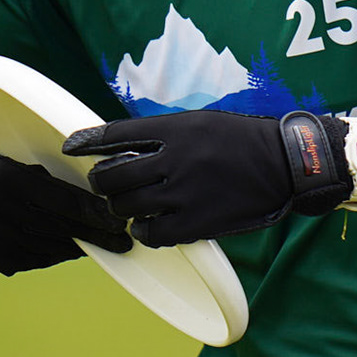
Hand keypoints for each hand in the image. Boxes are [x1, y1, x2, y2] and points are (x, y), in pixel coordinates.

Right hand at [0, 144, 133, 274]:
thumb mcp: (10, 162)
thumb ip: (45, 178)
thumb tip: (91, 195)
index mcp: (7, 179)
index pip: (63, 200)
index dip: (94, 213)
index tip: (118, 221)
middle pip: (58, 228)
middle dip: (93, 235)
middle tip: (119, 241)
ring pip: (45, 248)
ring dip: (73, 248)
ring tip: (95, 245)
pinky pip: (26, 261)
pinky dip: (47, 255)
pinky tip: (63, 250)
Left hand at [63, 110, 350, 247]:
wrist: (285, 164)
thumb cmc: (242, 140)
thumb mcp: (201, 122)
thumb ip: (165, 135)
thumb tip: (126, 148)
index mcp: (175, 130)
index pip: (115, 135)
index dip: (87, 142)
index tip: (71, 147)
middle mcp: (175, 160)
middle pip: (113, 177)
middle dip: (102, 183)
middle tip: (106, 186)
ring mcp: (185, 193)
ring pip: (128, 207)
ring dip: (121, 208)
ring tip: (126, 206)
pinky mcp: (198, 222)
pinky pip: (152, 233)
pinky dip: (142, 231)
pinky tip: (147, 226)